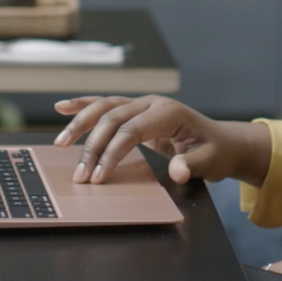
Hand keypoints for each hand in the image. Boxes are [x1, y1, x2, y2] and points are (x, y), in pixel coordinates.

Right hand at [53, 95, 270, 186]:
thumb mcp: (210, 162)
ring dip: (79, 125)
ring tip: (59, 144)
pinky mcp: (135, 111)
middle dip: (92, 147)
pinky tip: (61, 108)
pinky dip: (83, 106)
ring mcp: (141, 104)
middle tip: (80, 176)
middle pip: (112, 119)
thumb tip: (177, 172)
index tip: (99, 177)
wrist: (222, 141)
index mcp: (168, 112)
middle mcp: (151, 103)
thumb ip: (191, 165)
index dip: (113, 152)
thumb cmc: (215, 152)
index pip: (132, 130)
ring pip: (104, 109)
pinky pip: (105, 105)